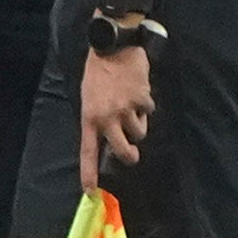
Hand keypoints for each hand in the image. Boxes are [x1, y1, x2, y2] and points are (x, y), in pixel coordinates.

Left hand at [77, 34, 152, 187]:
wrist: (113, 46)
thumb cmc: (98, 72)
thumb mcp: (89, 97)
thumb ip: (98, 119)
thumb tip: (111, 139)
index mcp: (90, 117)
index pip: (88, 151)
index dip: (89, 173)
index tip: (90, 191)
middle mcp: (107, 118)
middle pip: (124, 151)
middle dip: (130, 155)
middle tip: (132, 153)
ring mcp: (126, 110)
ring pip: (140, 132)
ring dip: (138, 122)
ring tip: (131, 105)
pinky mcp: (142, 100)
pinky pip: (149, 112)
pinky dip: (146, 105)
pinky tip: (138, 91)